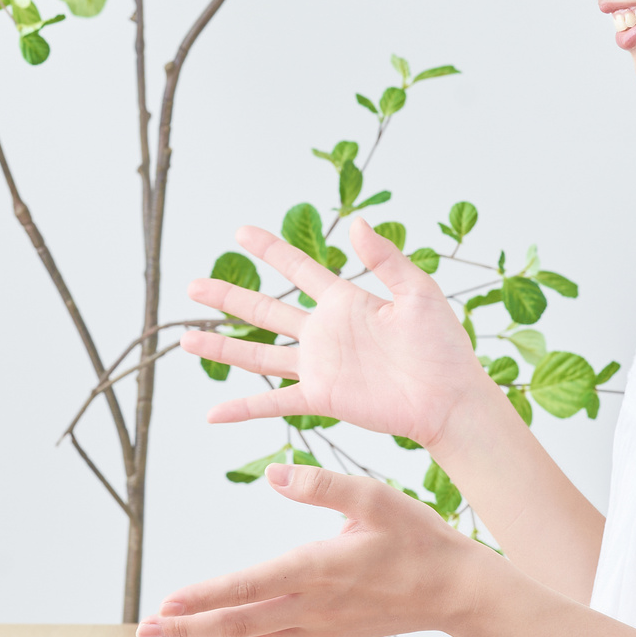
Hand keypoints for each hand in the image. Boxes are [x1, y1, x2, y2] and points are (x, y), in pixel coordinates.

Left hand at [136, 464, 498, 636]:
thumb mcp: (376, 497)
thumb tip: (274, 475)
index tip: (166, 604)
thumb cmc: (417, 539)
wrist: (455, 591)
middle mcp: (313, 605)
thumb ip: (322, 485)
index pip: (250, 586)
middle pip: (238, 625)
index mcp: (320, 568)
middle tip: (145, 628)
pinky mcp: (324, 634)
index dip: (204, 598)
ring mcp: (317, 625)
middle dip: (187, 629)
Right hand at [181, 218, 495, 447]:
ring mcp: (319, 366)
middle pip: (265, 310)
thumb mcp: (418, 290)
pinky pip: (275, 402)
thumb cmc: (443, 346)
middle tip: (193, 285)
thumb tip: (357, 223)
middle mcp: (325, 332)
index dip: (270, 250)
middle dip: (229, 298)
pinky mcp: (322, 397)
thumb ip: (385, 258)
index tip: (240, 231)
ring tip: (185, 340)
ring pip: (259, 355)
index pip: (299, 268)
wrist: (450, 396)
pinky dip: (244, 408)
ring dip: (223, 349)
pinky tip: (213, 413)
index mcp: (346, 301)